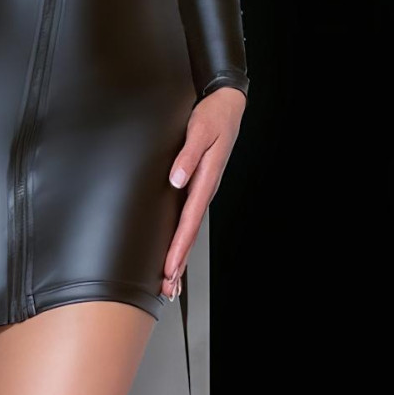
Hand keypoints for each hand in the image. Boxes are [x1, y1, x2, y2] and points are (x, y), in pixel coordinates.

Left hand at [160, 87, 246, 297]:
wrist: (226, 105)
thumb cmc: (212, 116)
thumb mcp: (199, 130)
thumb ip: (188, 155)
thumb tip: (177, 179)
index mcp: (206, 180)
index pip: (189, 221)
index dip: (178, 247)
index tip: (168, 268)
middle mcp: (205, 189)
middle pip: (189, 233)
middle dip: (178, 262)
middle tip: (167, 289)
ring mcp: (203, 189)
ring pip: (189, 228)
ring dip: (179, 254)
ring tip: (170, 281)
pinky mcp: (199, 184)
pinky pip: (188, 216)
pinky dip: (181, 236)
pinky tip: (176, 247)